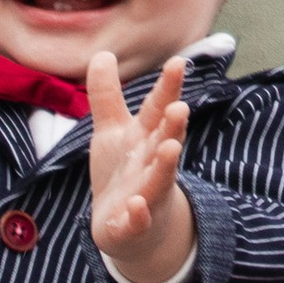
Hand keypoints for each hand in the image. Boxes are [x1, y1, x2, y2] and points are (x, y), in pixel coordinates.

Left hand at [87, 49, 193, 282]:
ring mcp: (147, 194)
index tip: (178, 62)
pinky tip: (136, 205)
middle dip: (173, 125)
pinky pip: (138, 219)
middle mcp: (151, 163)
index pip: (158, 108)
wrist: (130, 230)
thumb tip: (103, 52)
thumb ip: (106, 95)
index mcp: (146, 138)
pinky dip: (138, 213)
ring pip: (158, 178)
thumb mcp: (111, 132)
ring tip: (171, 147)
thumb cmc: (124, 172)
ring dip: (165, 164)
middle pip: (165, 140)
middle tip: (180, 106)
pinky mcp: (134, 224)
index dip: (168, 87)